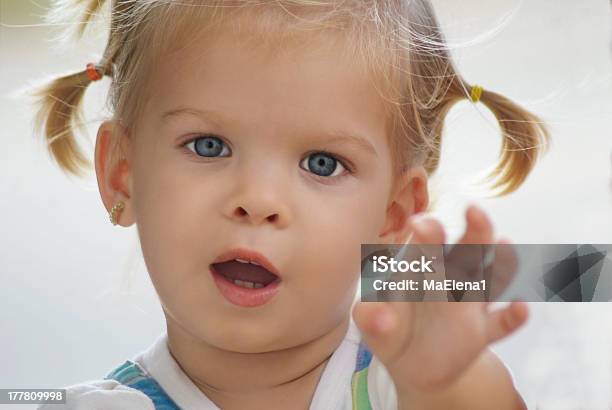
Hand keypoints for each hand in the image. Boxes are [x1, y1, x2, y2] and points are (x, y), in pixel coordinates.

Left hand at [352, 205, 527, 396]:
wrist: (413, 365)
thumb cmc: (389, 330)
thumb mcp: (373, 325)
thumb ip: (371, 319)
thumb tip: (379, 317)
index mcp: (419, 269)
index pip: (424, 246)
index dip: (424, 233)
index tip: (418, 223)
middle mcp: (449, 279)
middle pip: (467, 249)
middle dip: (472, 230)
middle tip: (473, 210)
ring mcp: (468, 305)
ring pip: (490, 277)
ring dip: (500, 260)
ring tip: (504, 242)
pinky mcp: (481, 333)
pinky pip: (501, 323)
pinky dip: (513, 316)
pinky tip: (520, 307)